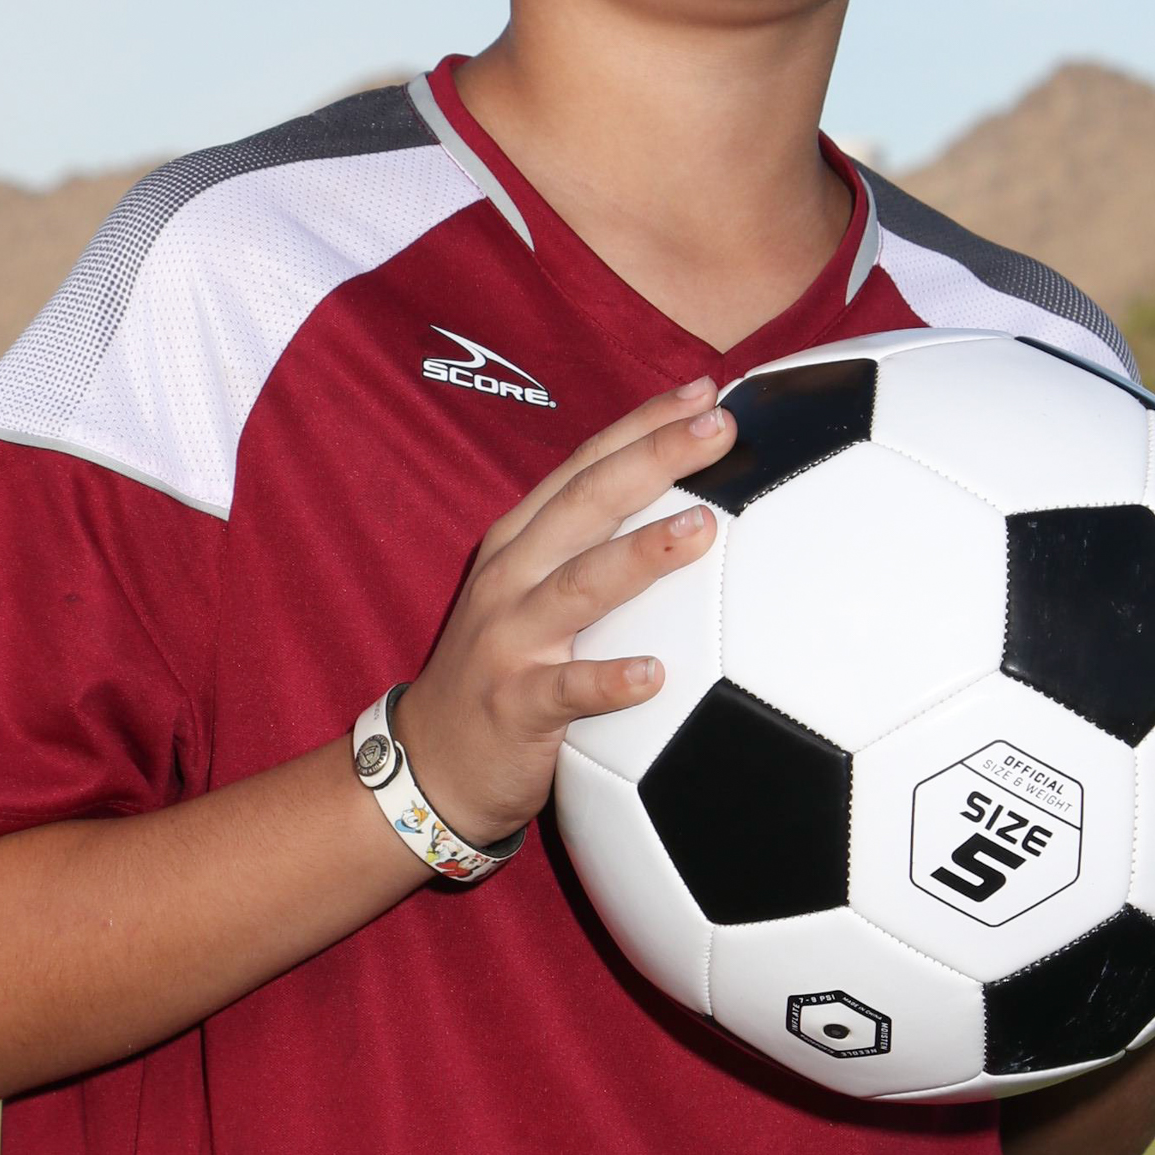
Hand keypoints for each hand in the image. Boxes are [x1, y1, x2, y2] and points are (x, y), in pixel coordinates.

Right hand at [392, 378, 734, 844]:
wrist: (434, 762)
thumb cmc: (505, 668)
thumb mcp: (534, 593)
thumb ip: (594, 551)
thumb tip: (692, 512)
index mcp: (522, 540)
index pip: (587, 466)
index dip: (643, 424)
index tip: (704, 392)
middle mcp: (512, 576)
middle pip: (587, 502)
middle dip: (652, 458)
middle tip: (720, 428)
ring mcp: (509, 638)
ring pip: (579, 584)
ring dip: (641, 554)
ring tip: (702, 529)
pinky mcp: (514, 704)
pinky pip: (567, 690)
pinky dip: (609, 680)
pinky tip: (655, 675)